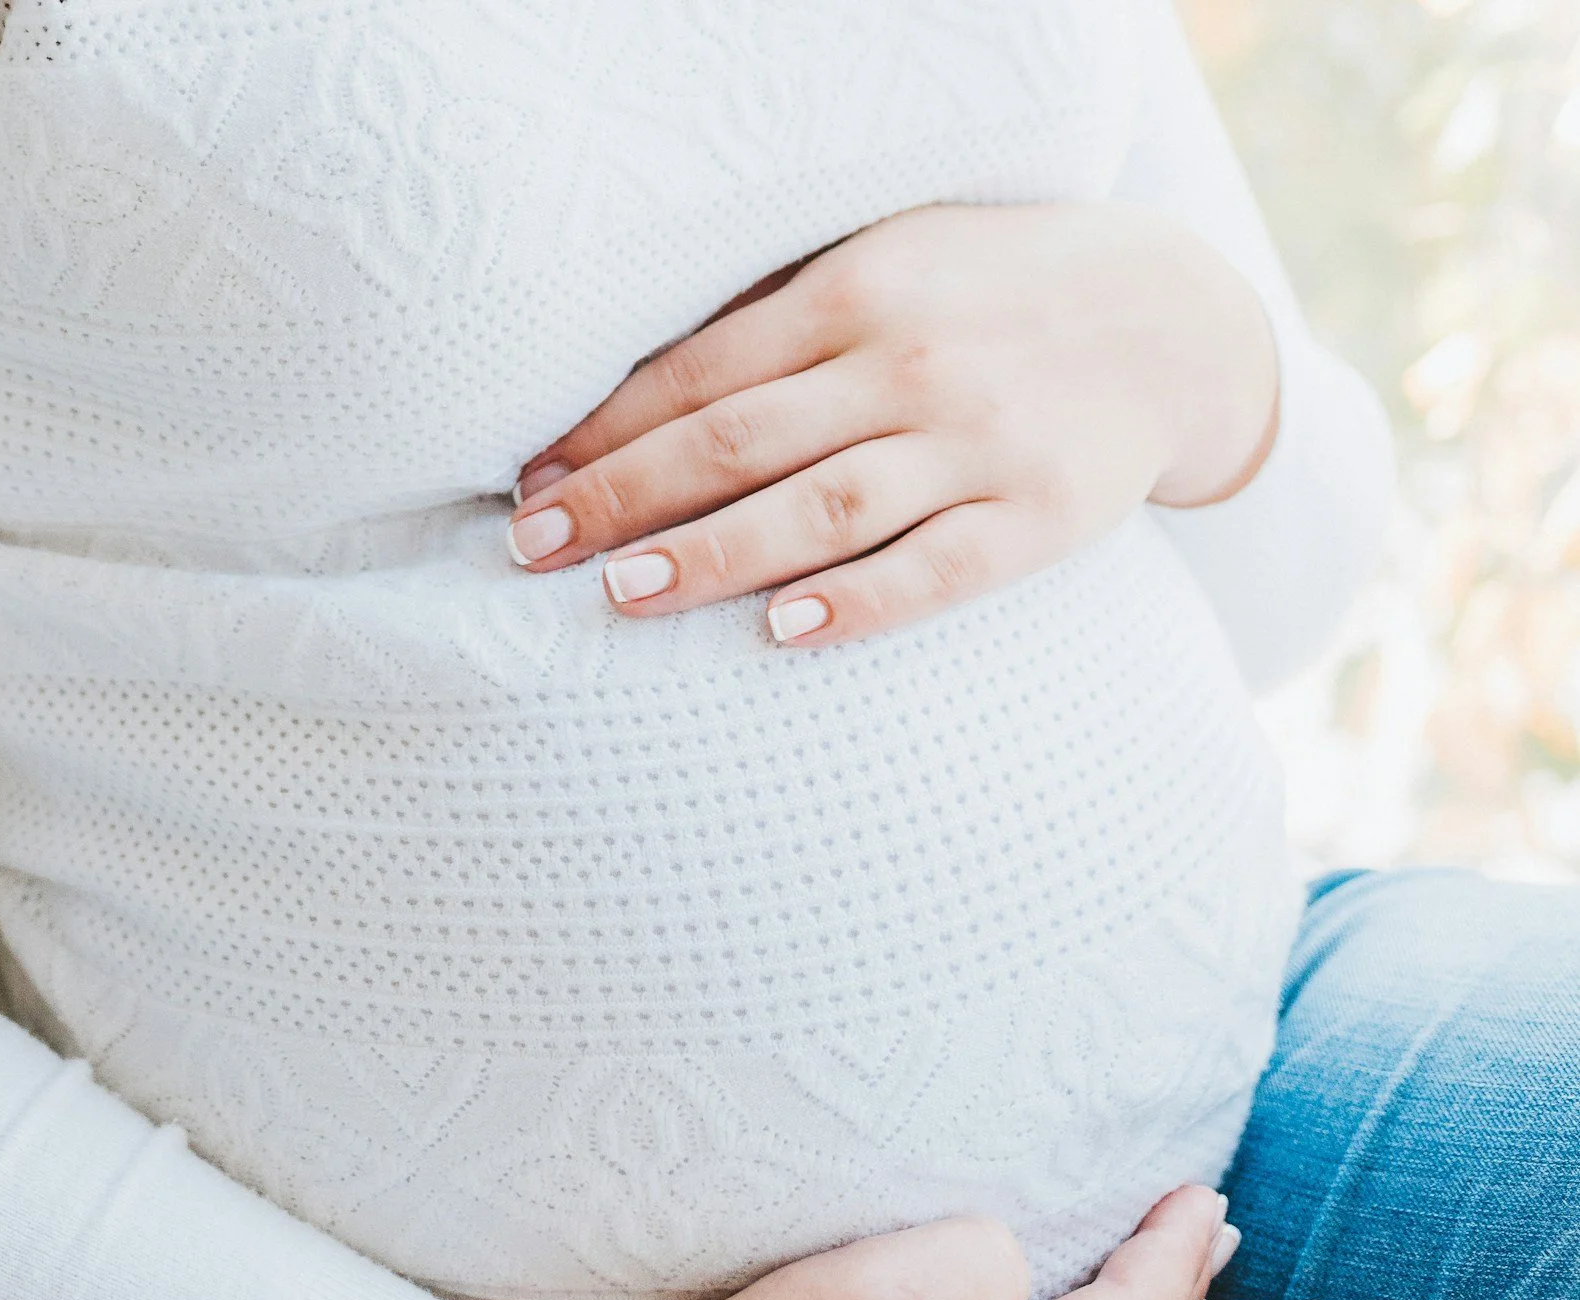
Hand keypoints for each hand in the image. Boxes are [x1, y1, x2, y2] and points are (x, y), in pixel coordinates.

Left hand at [502, 203, 1279, 646]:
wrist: (1172, 317)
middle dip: (624, 497)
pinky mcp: (1038, 514)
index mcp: (854, 293)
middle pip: (738, 441)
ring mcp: (977, 441)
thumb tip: (626, 397)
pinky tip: (783, 630)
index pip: (700, 374)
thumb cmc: (986, 295)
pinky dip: (860, 601)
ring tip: (623, 592)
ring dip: (713, 553)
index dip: (605, 433)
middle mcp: (908, 363)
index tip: (530, 487)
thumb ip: (775, 322)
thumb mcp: (885, 265)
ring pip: (822, 506)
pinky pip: (938, 568)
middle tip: (535, 551)